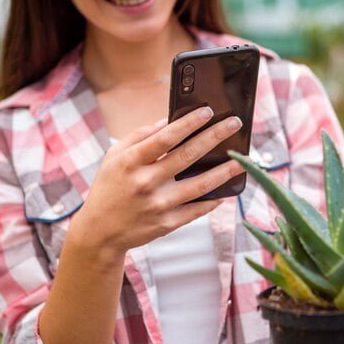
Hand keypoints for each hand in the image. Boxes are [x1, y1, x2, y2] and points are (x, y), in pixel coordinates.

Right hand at [69, 106, 244, 254]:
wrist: (100, 232)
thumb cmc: (109, 188)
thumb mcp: (114, 157)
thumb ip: (140, 137)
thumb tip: (169, 120)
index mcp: (131, 162)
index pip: (165, 138)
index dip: (188, 123)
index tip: (208, 111)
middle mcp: (146, 183)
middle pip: (188, 156)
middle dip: (215, 137)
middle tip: (235, 124)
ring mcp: (158, 205)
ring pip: (200, 186)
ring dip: (225, 171)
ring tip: (243, 160)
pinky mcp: (167, 224)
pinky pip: (196, 210)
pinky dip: (213, 200)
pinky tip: (227, 190)